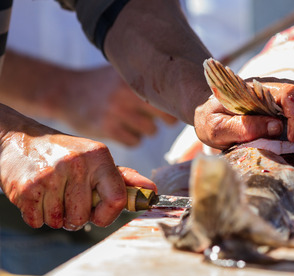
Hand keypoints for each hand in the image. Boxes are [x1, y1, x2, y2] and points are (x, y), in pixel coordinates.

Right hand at [0, 105, 156, 229]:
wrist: (20, 140)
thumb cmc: (64, 154)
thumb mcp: (96, 159)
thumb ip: (124, 178)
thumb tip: (152, 191)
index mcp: (99, 156)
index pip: (117, 199)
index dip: (108, 215)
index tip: (99, 214)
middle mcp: (77, 164)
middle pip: (84, 217)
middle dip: (75, 216)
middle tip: (67, 199)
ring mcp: (50, 175)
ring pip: (60, 222)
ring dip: (55, 217)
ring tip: (51, 195)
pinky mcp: (27, 187)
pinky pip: (38, 221)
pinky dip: (36, 216)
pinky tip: (36, 196)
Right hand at [59, 66, 177, 145]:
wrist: (65, 92)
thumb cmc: (102, 83)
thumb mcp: (122, 72)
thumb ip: (148, 79)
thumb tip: (185, 89)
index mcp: (134, 77)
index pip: (170, 98)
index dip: (175, 106)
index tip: (174, 107)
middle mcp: (127, 94)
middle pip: (165, 117)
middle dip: (163, 120)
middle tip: (154, 116)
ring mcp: (116, 112)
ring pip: (151, 131)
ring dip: (145, 129)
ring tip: (131, 119)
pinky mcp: (107, 129)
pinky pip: (135, 142)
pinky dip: (131, 138)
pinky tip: (120, 128)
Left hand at [194, 79, 293, 148]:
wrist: (209, 109)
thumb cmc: (210, 119)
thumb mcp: (214, 126)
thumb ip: (238, 126)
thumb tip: (275, 127)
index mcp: (258, 91)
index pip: (287, 94)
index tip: (293, 139)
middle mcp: (276, 88)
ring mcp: (286, 94)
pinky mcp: (292, 104)